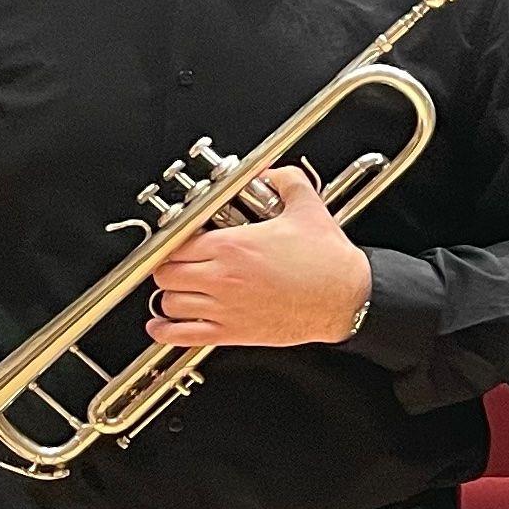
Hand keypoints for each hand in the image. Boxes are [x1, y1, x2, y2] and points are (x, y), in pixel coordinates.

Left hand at [144, 167, 374, 348]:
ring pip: (169, 302)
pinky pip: (182, 335)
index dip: (175, 240)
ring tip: (176, 290)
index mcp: (233, 246)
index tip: (181, 240)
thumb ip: (287, 182)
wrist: (346, 299)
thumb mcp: (309, 209)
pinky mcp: (232, 332)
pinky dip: (165, 330)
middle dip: (168, 266)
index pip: (177, 242)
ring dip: (169, 295)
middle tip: (178, 263)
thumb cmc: (328, 263)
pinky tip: (162, 325)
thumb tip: (273, 173)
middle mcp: (222, 277)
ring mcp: (224, 307)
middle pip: (166, 272)